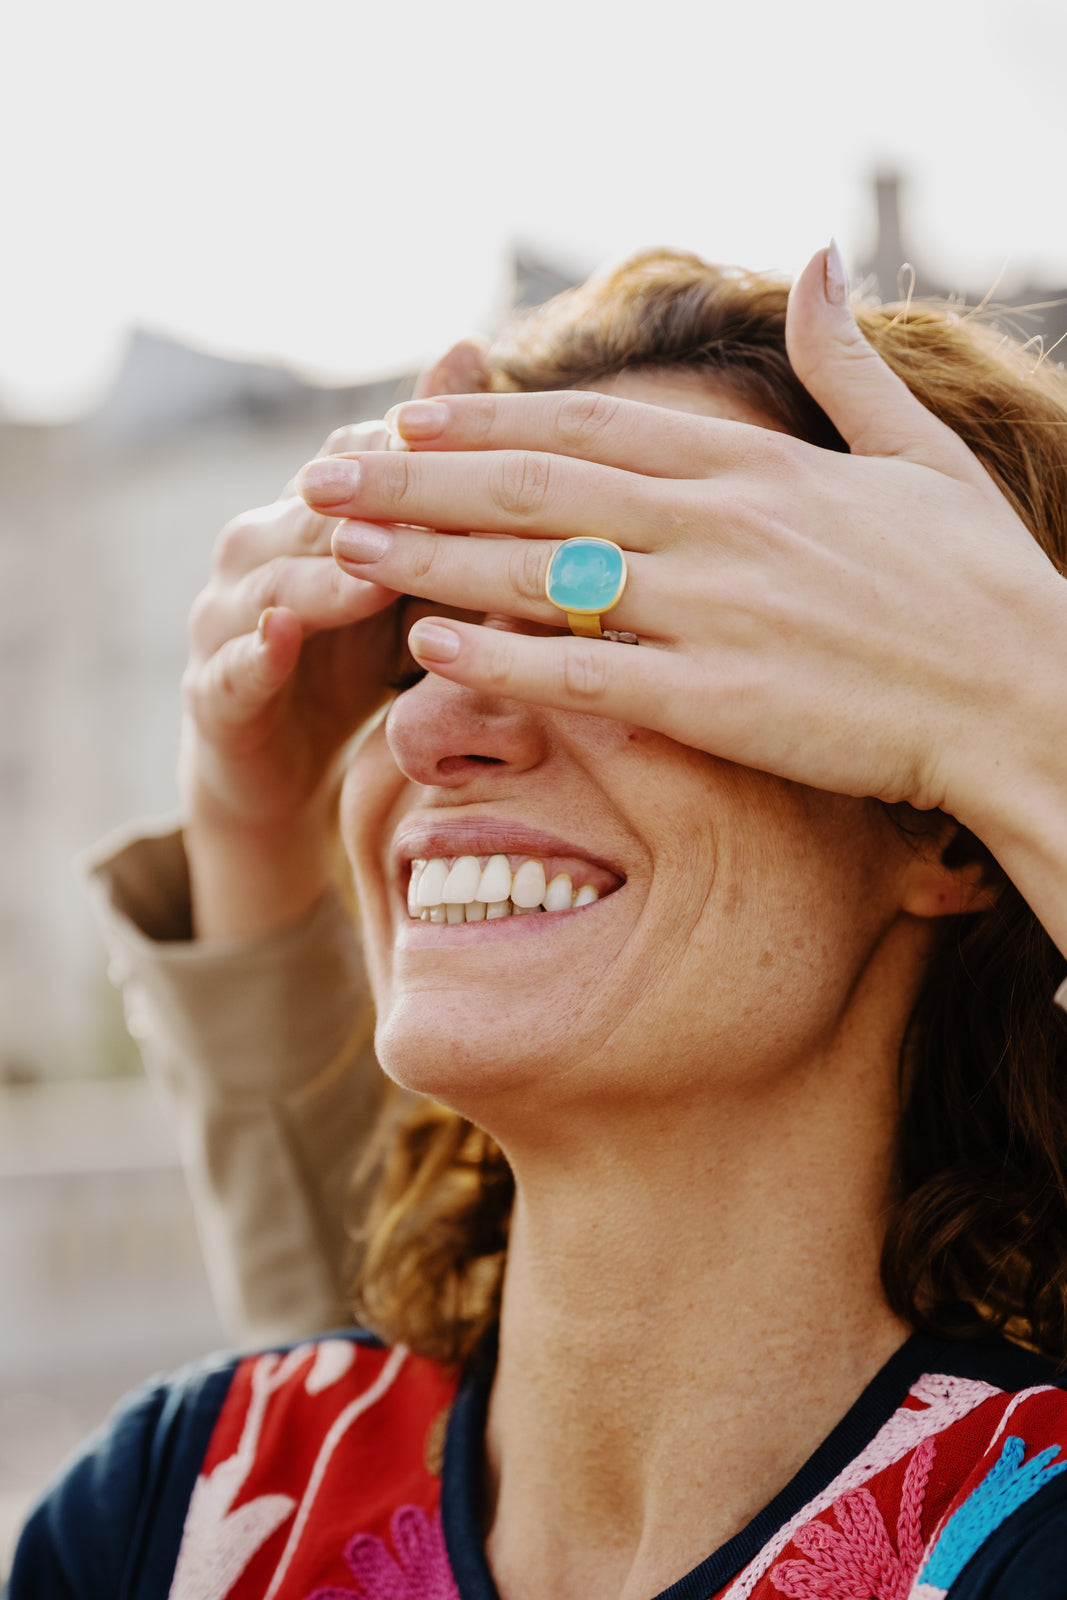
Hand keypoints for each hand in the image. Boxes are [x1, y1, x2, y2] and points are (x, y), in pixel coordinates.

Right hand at [180, 341, 490, 935]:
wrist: (279, 769)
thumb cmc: (360, 661)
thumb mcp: (421, 588)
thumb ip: (464, 524)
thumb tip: (556, 442)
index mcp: (312, 512)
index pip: (364, 459)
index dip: (421, 453)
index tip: (494, 446)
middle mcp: (258, 547)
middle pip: (319, 513)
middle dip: (379, 508)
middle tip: (446, 503)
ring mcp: (226, 618)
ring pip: (274, 583)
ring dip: (323, 576)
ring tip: (372, 570)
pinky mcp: (211, 692)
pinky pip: (230, 668)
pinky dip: (254, 651)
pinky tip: (281, 637)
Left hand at [298, 250, 1065, 829]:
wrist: (1027, 694)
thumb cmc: (978, 583)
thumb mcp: (912, 452)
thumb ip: (842, 361)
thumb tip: (816, 258)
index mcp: (753, 464)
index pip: (590, 426)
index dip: (488, 420)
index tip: (408, 415)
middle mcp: (716, 524)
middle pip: (535, 487)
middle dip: (418, 480)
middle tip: (324, 474)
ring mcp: (711, 609)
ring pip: (539, 572)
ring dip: (428, 556)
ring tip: (339, 546)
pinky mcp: (716, 699)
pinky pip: (584, 675)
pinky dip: (500, 660)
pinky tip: (426, 649)